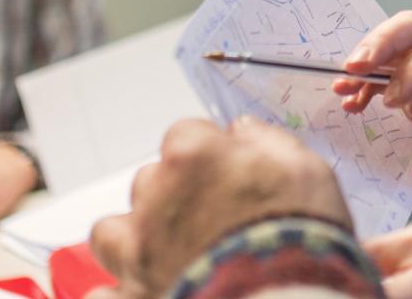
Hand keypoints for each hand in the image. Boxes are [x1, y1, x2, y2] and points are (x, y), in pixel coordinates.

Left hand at [86, 117, 351, 298]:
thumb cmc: (301, 236)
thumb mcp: (306, 172)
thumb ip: (268, 142)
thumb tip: (243, 129)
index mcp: (194, 156)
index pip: (187, 134)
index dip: (211, 154)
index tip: (230, 170)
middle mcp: (155, 197)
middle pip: (151, 180)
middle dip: (175, 195)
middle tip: (212, 219)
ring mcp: (138, 251)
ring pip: (112, 230)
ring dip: (135, 237)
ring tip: (169, 254)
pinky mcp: (132, 296)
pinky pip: (105, 292)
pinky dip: (121, 290)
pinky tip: (145, 289)